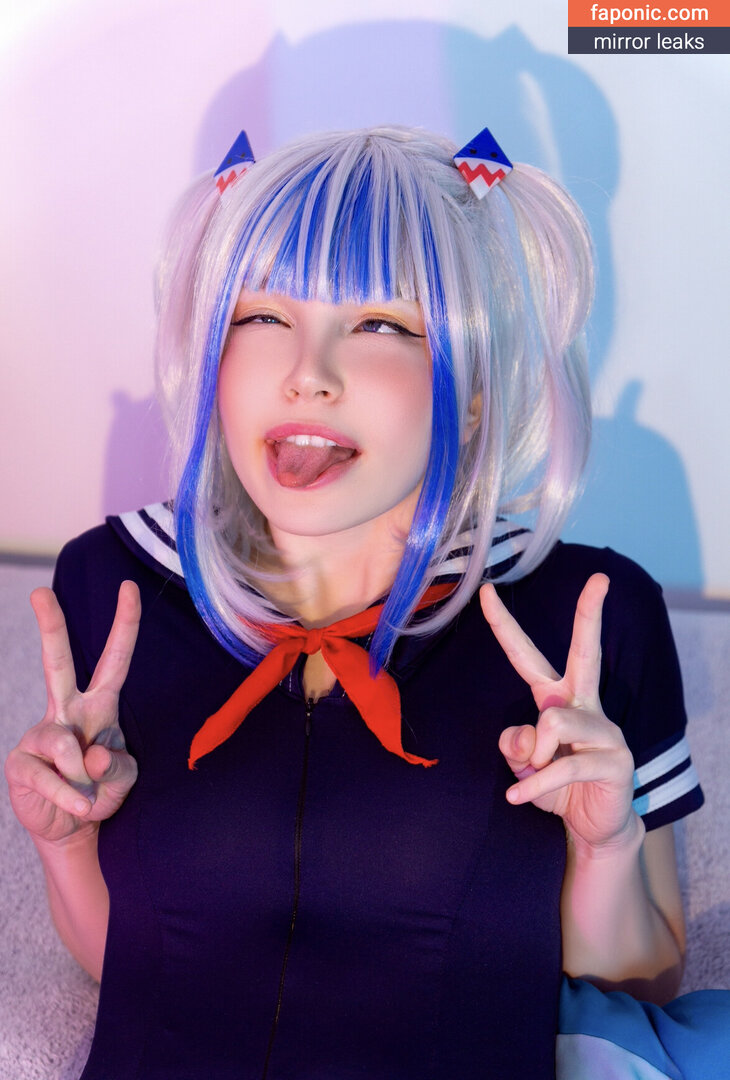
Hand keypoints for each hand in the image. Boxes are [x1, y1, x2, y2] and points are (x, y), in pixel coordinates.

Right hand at [5, 582, 140, 844]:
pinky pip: (51, 777)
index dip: (125, 625)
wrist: (74, 828)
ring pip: (64, 743)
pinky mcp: (21, 763)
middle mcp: (67, 711)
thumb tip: (87, 753)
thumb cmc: (101, 791)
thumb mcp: (124, 778)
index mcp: (100, 705)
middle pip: (57, 663)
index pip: (115, 660)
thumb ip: (116, 764)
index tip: (129, 587)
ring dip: (83, 778)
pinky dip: (70, 796)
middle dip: (50, 627)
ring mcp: (40, 734)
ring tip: (89, 798)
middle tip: (40, 593)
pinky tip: (78, 806)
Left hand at [480, 574, 635, 850]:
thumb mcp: (523, 763)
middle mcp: (584, 704)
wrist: (594, 826)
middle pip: (586, 651)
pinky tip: (516, 797)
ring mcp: (605, 730)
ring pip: (553, 720)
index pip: (527, 655)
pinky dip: (533, 784)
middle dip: (591, 614)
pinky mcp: (615, 760)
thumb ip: (514, 743)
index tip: (487, 591)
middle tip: (600, 580)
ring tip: (535, 775)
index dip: (504, 625)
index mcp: (558, 697)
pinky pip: (561, 764)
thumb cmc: (557, 786)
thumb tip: (525, 735)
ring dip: (533, 756)